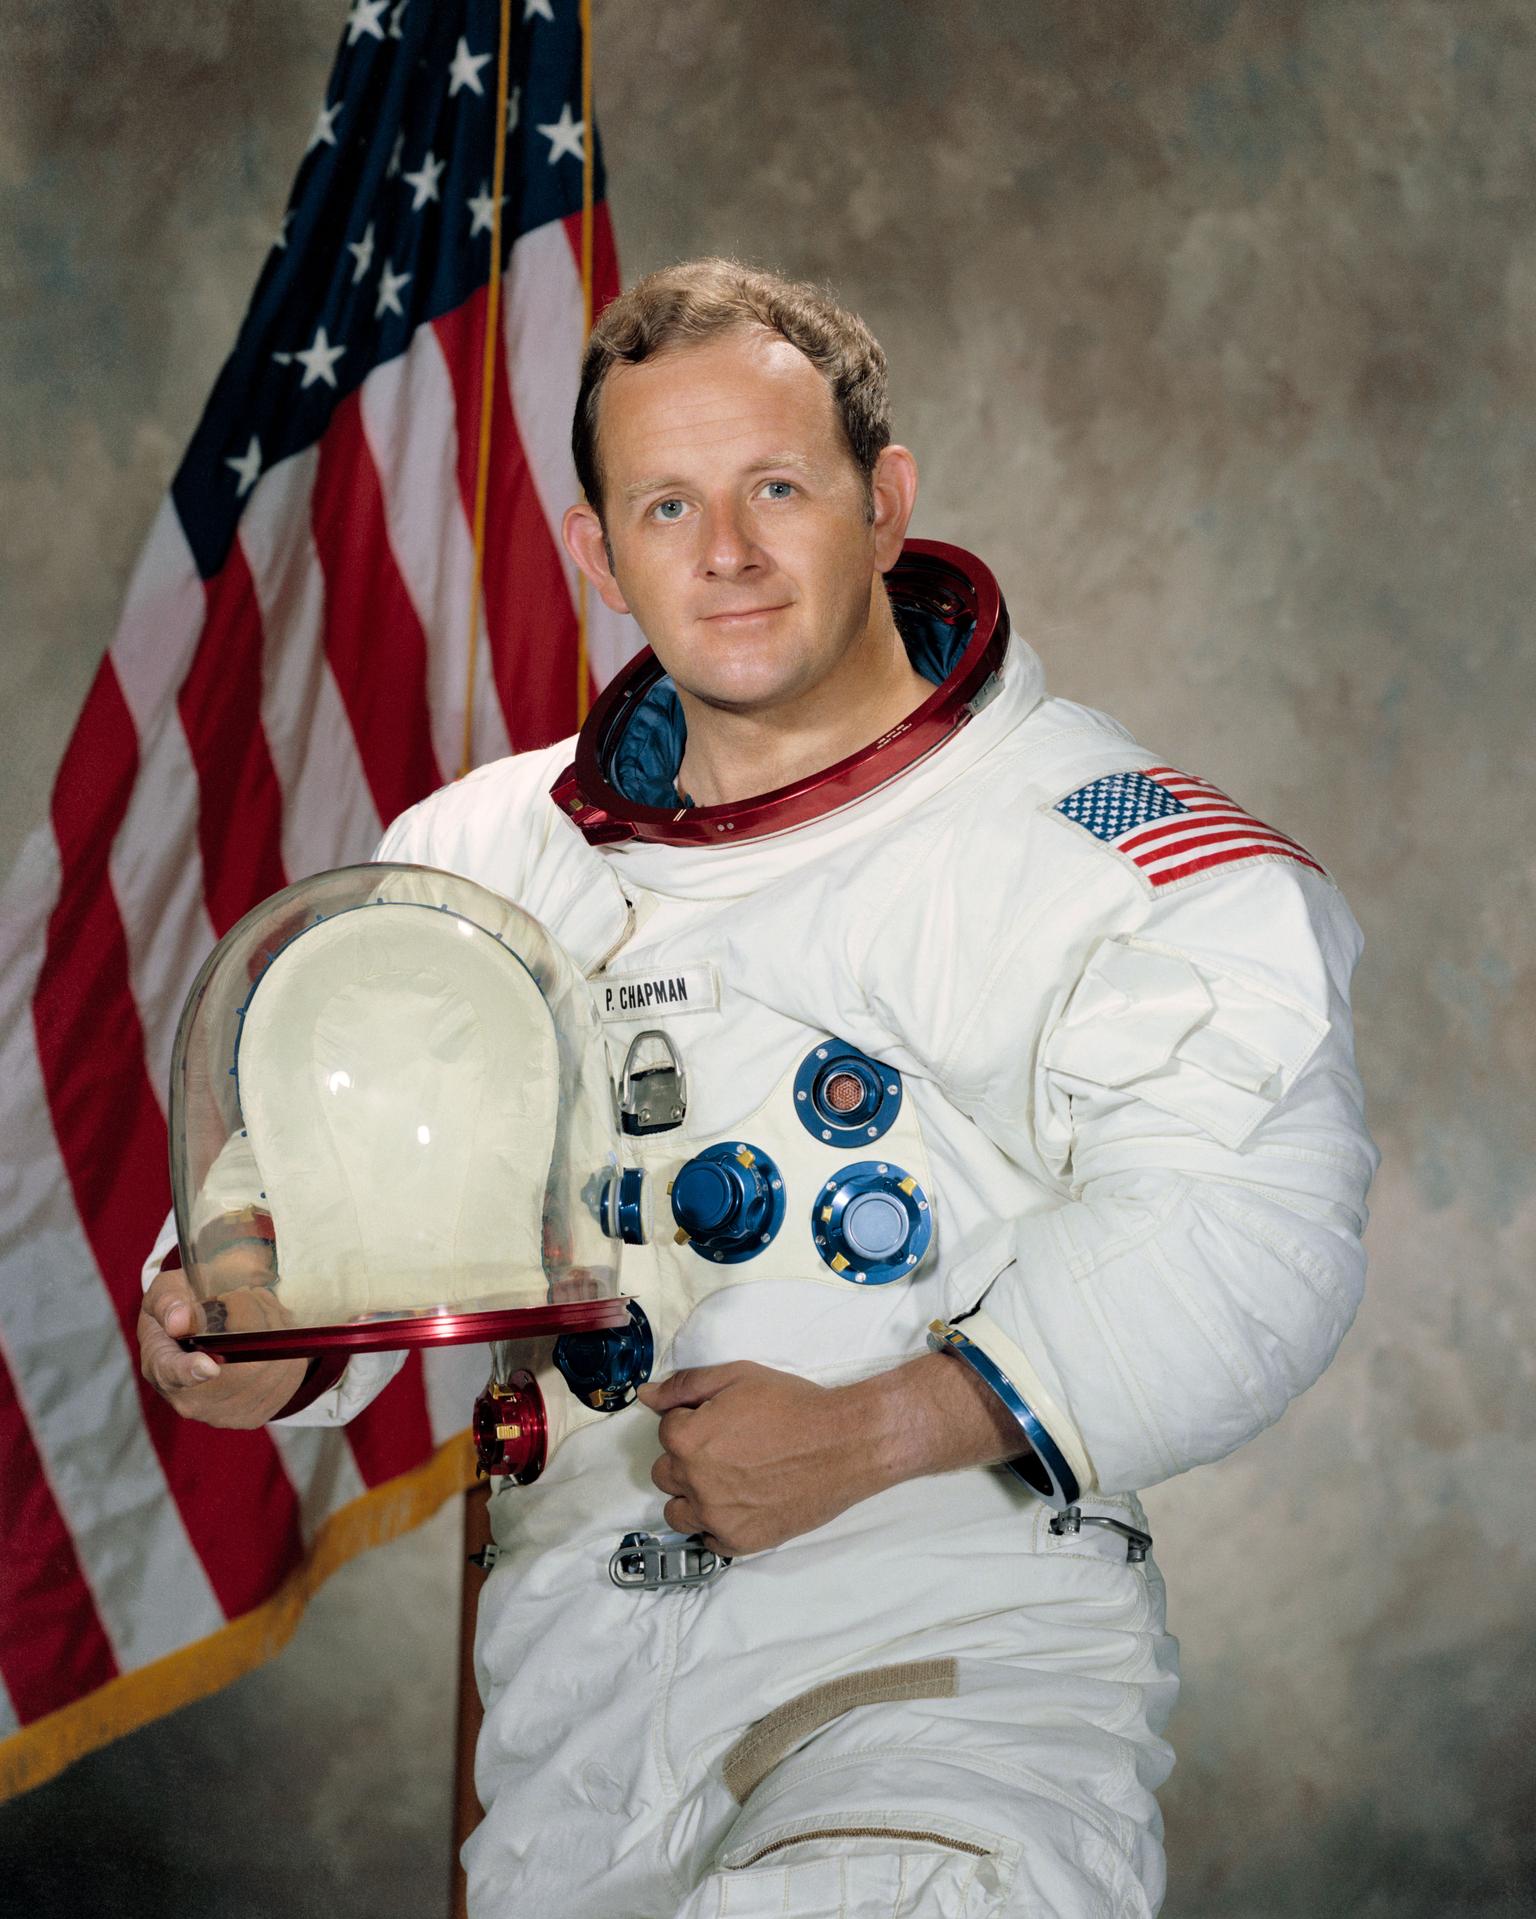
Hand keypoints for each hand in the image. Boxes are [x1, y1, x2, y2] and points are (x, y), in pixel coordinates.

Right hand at [138, 1262, 306, 1429]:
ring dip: (277, 1328)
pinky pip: (287, 1379)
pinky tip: (275, 1329)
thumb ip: (168, 1302)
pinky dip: (288, 1348)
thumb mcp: (165, 1292)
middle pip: (241, 1369)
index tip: (209, 1367)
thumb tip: (179, 1320)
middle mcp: (191, 1401)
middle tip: (252, 1292)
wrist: (194, 1340)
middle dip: (257, 1320)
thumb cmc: (180, 1311)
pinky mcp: (255, 1415)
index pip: (174, 1374)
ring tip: (264, 1304)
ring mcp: (224, 1414)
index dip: (191, 1372)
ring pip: (270, 1371)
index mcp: (162, 1367)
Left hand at [637, 1352, 1031, 1556]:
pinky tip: (741, 1504)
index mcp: (687, 1439)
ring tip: (729, 1480)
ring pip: (678, 1511)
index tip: (720, 1420)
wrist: (843, 1444)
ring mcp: (716, 1517)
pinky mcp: (740, 1542)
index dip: (693, 1420)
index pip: (666, 1430)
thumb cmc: (792, 1405)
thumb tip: (646, 1396)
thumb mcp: (737, 1377)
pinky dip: (717, 1525)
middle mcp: (694, 1482)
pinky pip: (707, 1540)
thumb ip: (685, 1386)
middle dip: (688, 1458)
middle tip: (726, 1448)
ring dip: (694, 1495)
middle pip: (666, 1472)